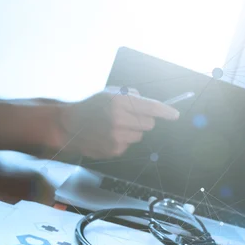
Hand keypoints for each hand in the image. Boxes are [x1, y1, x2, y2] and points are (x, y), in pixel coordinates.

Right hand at [57, 86, 179, 158]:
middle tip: (130, 117)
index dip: (166, 112)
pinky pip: (129, 145)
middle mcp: (119, 120)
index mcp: (118, 102)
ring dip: (133, 131)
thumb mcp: (109, 93)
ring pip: (140, 135)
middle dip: (144, 120)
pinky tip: (109, 136)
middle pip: (149, 124)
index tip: (175, 115)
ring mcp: (116, 137)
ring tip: (116, 127)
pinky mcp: (114, 150)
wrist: (69, 126)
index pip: (151, 107)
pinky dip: (123, 140)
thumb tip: (150, 105)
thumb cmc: (92, 107)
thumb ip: (130, 96)